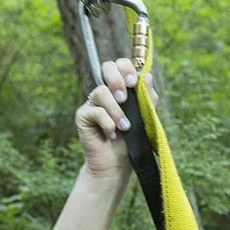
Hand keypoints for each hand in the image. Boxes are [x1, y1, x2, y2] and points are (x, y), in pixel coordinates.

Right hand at [74, 58, 157, 179]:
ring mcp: (93, 103)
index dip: (126, 68)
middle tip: (124, 98)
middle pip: (107, 67)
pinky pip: (96, 111)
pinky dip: (108, 123)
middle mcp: (106, 92)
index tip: (133, 82)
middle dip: (117, 80)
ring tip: (124, 127)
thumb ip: (147, 98)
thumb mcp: (144, 118)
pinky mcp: (83, 116)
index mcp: (121, 88)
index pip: (120, 65)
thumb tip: (147, 76)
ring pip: (101, 92)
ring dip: (116, 111)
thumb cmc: (131, 141)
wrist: (117, 164)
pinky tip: (111, 134)